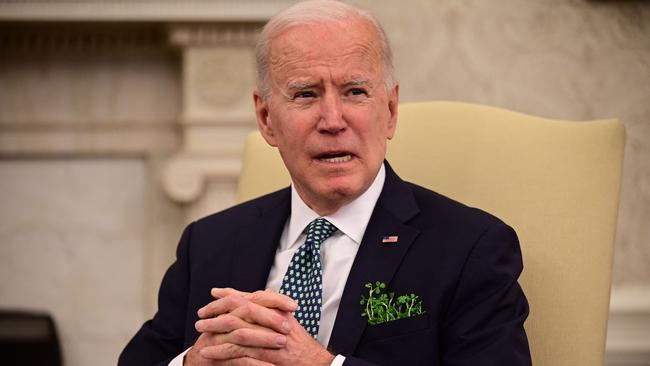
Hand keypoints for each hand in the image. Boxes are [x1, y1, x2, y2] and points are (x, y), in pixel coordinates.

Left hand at [193, 288, 335, 365]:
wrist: (316, 364)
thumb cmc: (302, 346)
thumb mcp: (290, 322)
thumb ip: (276, 307)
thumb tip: (264, 292)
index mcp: (278, 311)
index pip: (251, 297)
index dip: (231, 294)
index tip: (214, 293)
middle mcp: (274, 321)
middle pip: (240, 310)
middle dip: (218, 311)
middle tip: (201, 314)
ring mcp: (270, 338)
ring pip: (237, 330)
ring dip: (215, 330)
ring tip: (201, 332)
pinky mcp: (267, 356)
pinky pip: (239, 353)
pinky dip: (221, 352)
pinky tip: (209, 352)